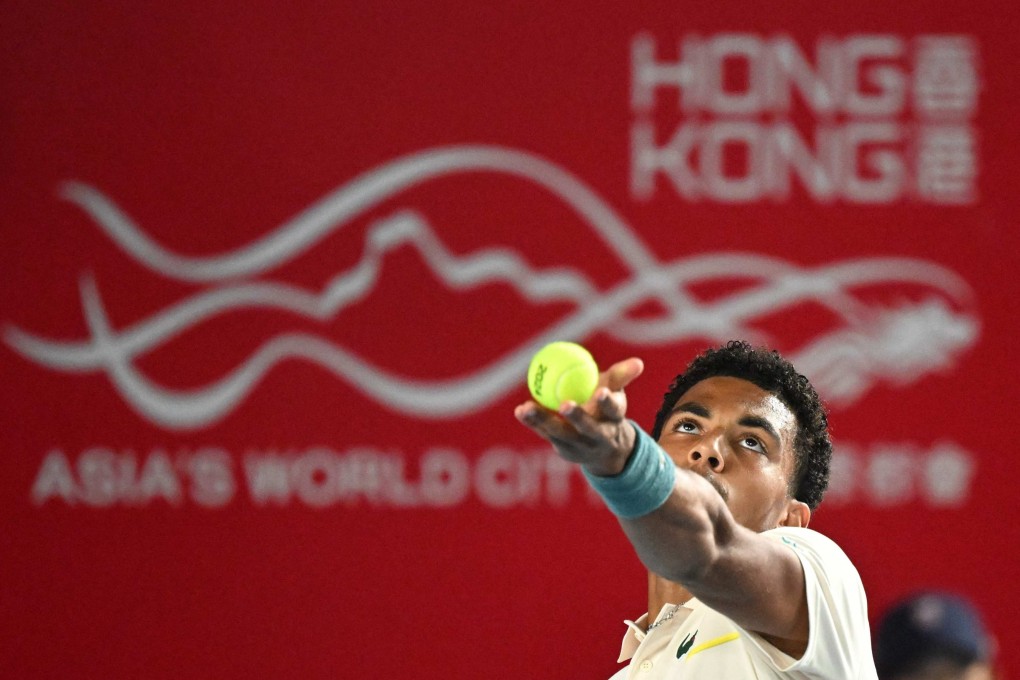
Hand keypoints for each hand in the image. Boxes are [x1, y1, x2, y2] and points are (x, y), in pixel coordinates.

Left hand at [514, 357, 643, 475]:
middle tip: (564, 404)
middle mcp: (598, 436)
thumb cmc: (608, 411)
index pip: (613, 410)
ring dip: (543, 420)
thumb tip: (637, 362)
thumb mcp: (616, 393)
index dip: (607, 402)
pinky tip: (521, 412)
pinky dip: (533, 423)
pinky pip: (546, 434)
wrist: (606, 450)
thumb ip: (621, 376)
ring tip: (527, 407)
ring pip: (561, 433)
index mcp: (614, 420)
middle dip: (577, 418)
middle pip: (588, 428)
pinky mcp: (563, 449)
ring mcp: (579, 446)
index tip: (601, 392)